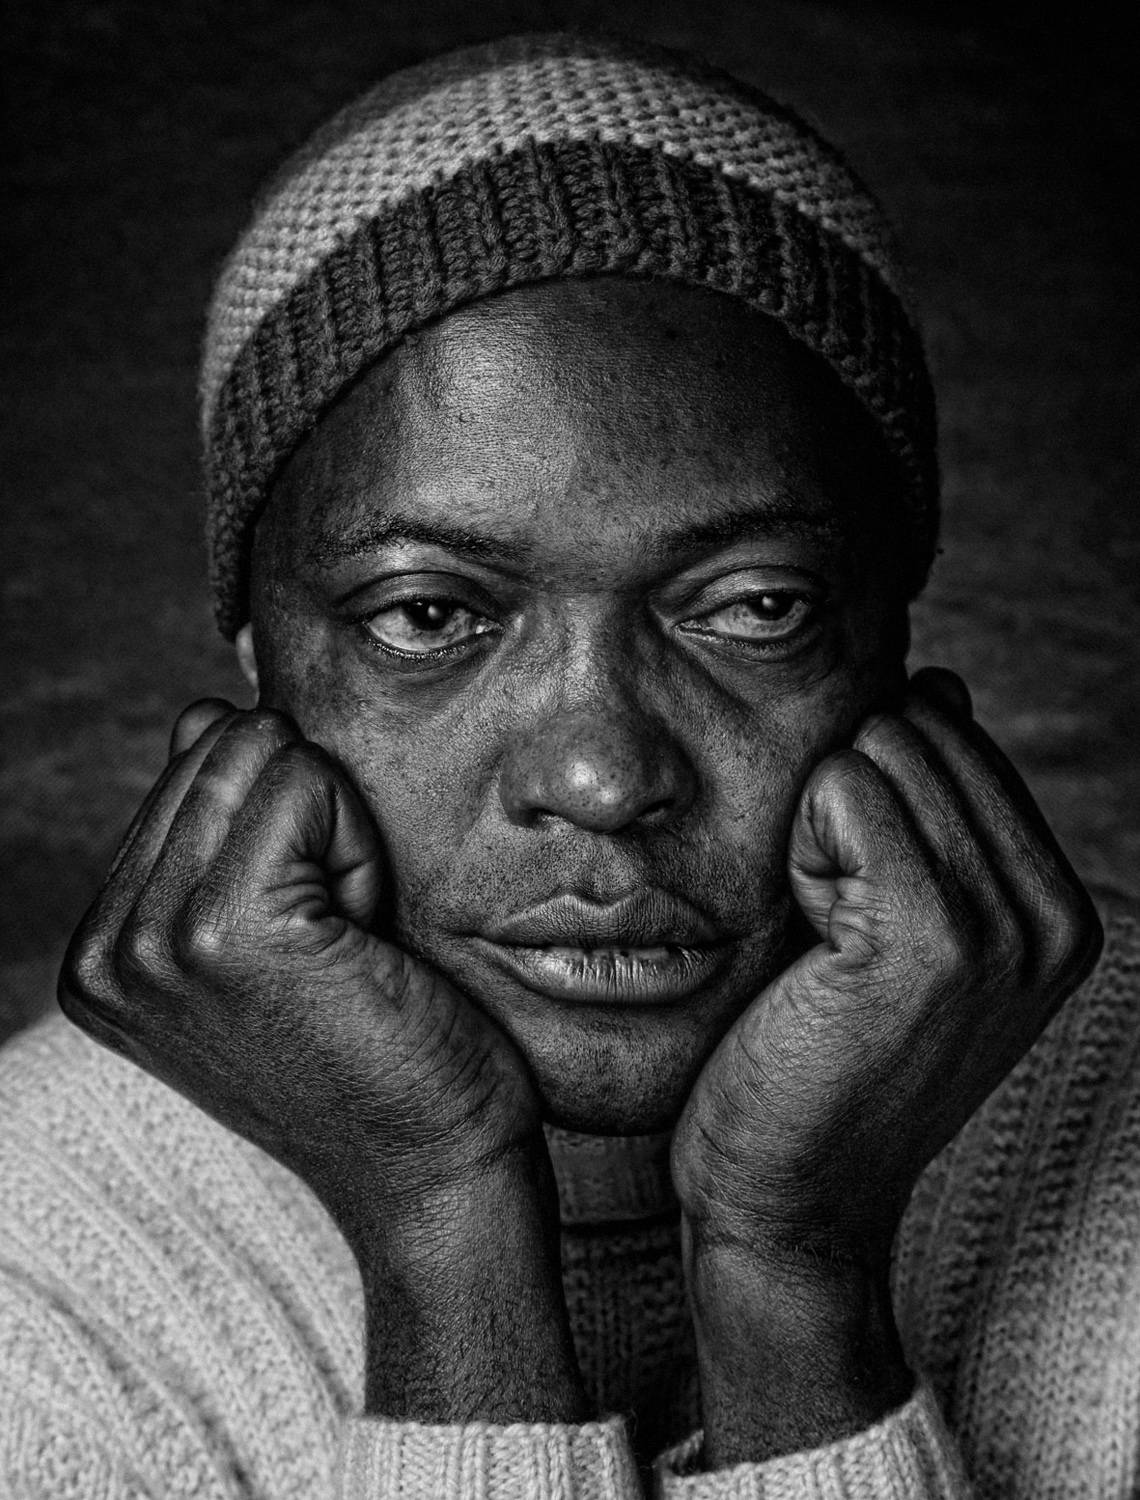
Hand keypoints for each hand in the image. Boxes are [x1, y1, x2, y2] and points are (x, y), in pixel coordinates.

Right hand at [59, 702, 586, 1421]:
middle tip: (334, 941)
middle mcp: (105, 950)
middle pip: (221, 747)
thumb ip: (220, 825)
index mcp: (104, 950)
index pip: (190, 766)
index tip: (307, 940)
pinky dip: (359, 848)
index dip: (284, 832)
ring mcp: (150, 944)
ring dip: (336, 835)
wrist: (433, 1169)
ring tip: (345, 943)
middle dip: (307, 823)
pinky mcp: (222, 932)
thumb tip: (204, 713)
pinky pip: (308, 785)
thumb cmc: (377, 1048)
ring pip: (264, 755)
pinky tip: (363, 941)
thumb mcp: (275, 931)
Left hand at [672, 668, 1101, 1462]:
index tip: (860, 906)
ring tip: (827, 938)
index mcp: (1056, 905)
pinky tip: (810, 938)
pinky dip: (800, 850)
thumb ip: (933, 811)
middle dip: (846, 801)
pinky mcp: (932, 937)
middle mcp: (1053, 913)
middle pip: (918, 726)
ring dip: (819, 831)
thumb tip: (938, 684)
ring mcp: (1005, 926)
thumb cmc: (814, 1055)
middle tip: (836, 922)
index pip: (954, 732)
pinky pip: (843, 789)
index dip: (872, 795)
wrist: (789, 1199)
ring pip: (879, 747)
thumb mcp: (896, 922)